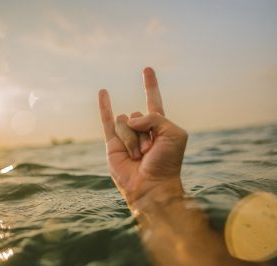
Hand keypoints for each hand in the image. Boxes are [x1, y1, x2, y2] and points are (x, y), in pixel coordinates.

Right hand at [98, 67, 187, 206]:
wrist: (151, 185)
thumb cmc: (167, 162)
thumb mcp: (174, 134)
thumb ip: (155, 117)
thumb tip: (129, 120)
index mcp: (158, 126)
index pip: (153, 100)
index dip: (150, 85)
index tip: (147, 69)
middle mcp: (141, 129)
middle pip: (136, 114)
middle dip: (143, 132)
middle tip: (149, 152)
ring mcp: (126, 136)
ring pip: (123, 121)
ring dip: (131, 139)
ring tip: (138, 156)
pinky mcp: (112, 144)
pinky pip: (106, 120)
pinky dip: (104, 105)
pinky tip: (103, 91)